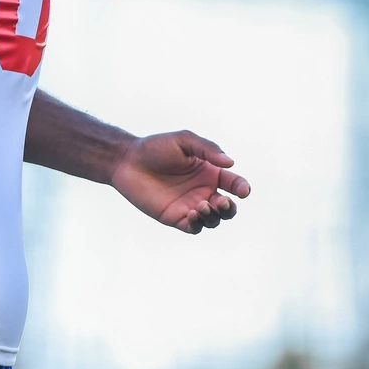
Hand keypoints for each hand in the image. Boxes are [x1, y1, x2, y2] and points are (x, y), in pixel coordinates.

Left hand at [108, 131, 250, 233]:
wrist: (126, 161)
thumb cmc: (154, 148)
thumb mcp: (183, 141)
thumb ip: (207, 149)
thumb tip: (231, 162)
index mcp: (209, 173)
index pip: (234, 183)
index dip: (242, 188)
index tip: (242, 190)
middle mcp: (203, 190)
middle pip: (228, 207)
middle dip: (230, 208)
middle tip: (220, 201)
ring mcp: (190, 205)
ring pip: (213, 220)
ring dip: (214, 216)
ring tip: (201, 206)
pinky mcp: (175, 217)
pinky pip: (194, 228)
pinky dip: (198, 224)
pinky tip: (192, 213)